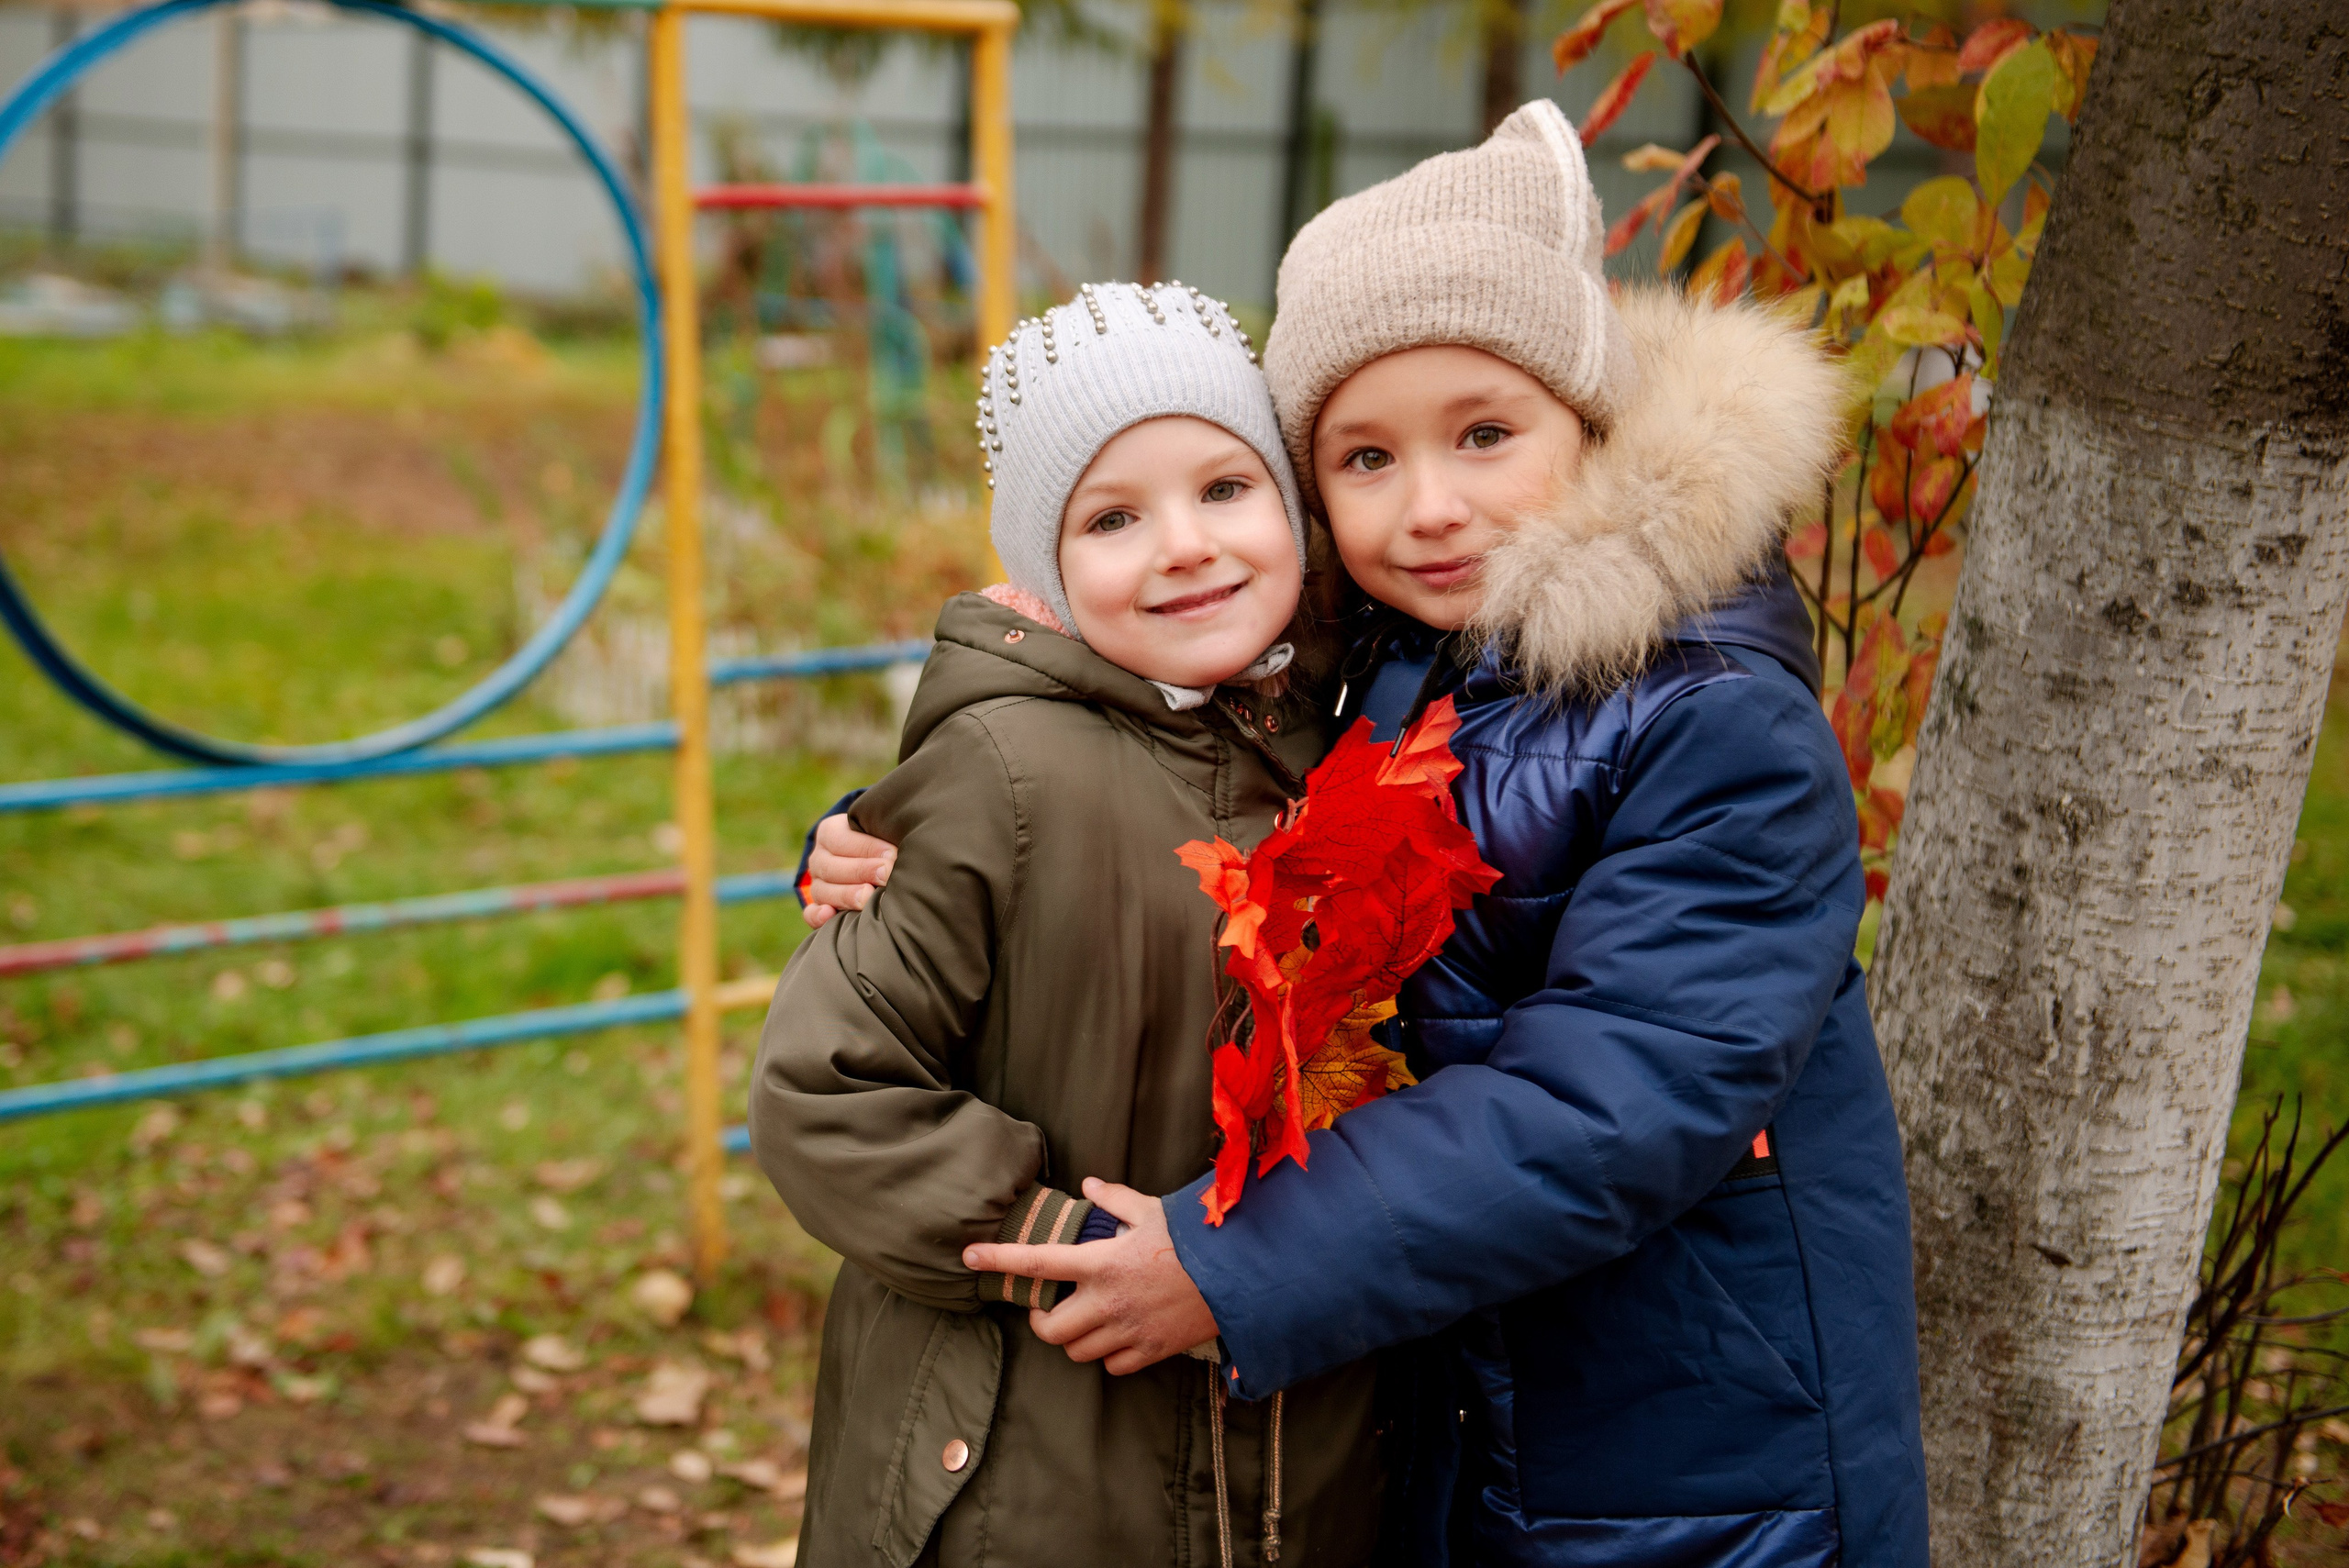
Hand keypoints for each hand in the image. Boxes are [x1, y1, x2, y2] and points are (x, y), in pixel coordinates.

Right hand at [800, 813, 897, 929]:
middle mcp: (819, 859)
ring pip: (822, 891)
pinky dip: (817, 916)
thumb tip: (899, 848)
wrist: (877, 860)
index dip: (867, 847)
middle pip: (831, 867)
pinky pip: (811, 914)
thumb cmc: (884, 843)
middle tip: (885, 875)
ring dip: (846, 894)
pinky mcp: (819, 908)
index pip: (841, 839)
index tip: (892, 854)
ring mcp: (817, 885)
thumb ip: (885, 834)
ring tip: (868, 896)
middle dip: (861, 871)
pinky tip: (829, 914)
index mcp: (830, 833)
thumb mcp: (881, 832)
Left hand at [963, 1178, 1219, 1375]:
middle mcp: (1108, 1302)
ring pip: (1077, 1352)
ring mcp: (1128, 1331)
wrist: (1242, 1276)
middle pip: (1050, 1330)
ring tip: (1085, 1320)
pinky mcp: (1151, 1351)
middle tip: (1050, 1307)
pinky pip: (1113, 1367)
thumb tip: (1088, 1186)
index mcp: (1102, 1262)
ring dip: (1074, 1338)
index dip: (998, 1260)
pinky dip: (1108, 1356)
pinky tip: (1116, 1337)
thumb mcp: (1154, 1210)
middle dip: (1043, 1320)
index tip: (969, 1258)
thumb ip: (1114, 1200)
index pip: (1036, 1263)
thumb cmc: (1196, 1238)